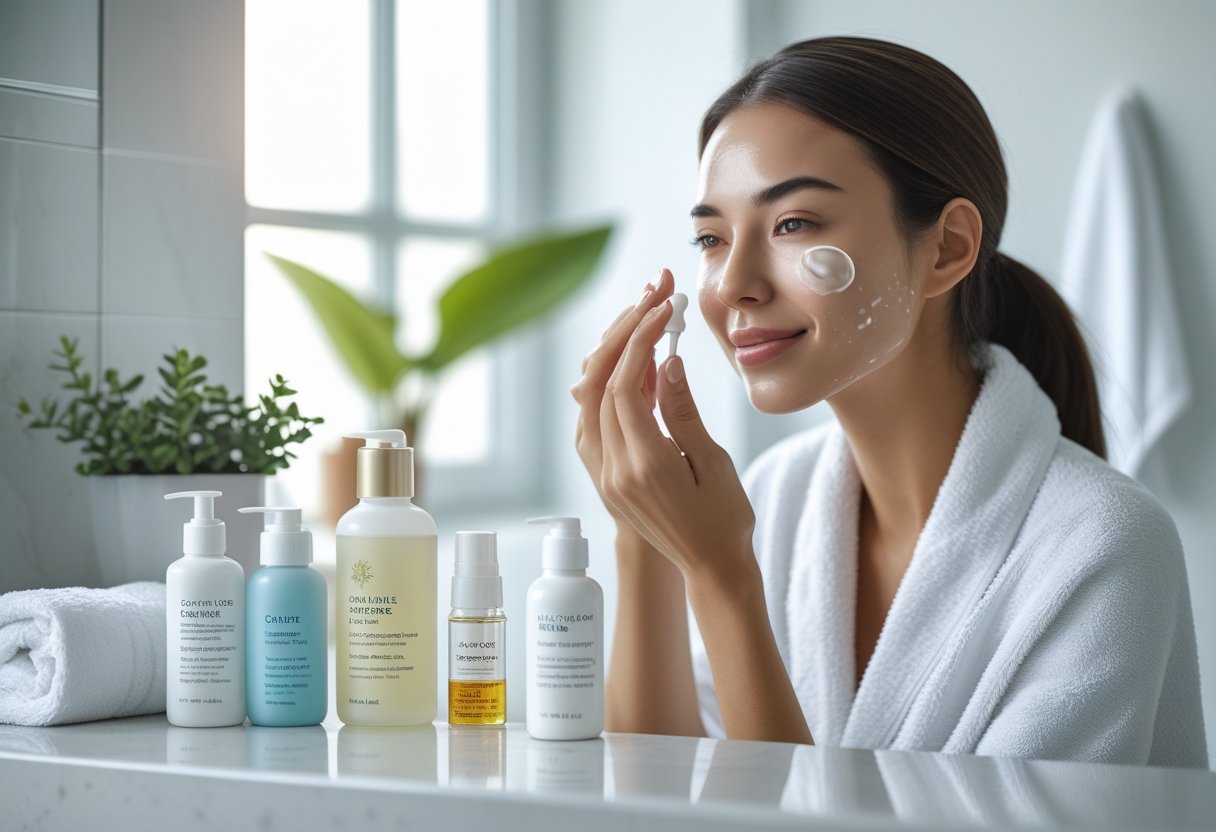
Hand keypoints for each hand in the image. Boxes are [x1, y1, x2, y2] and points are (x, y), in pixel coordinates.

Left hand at [598, 290, 756, 587]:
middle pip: (599, 385)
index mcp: (643, 466)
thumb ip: (683, 411)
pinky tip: (633, 362)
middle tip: (651, 297)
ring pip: (591, 398)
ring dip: (613, 354)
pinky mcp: (605, 474)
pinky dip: (609, 383)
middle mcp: (613, 469)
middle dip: (623, 334)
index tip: (663, 308)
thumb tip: (664, 361)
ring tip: (643, 319)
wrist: (709, 569)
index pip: (624, 387)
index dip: (639, 340)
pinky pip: (594, 417)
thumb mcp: (713, 462)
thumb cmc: (724, 520)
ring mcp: (604, 474)